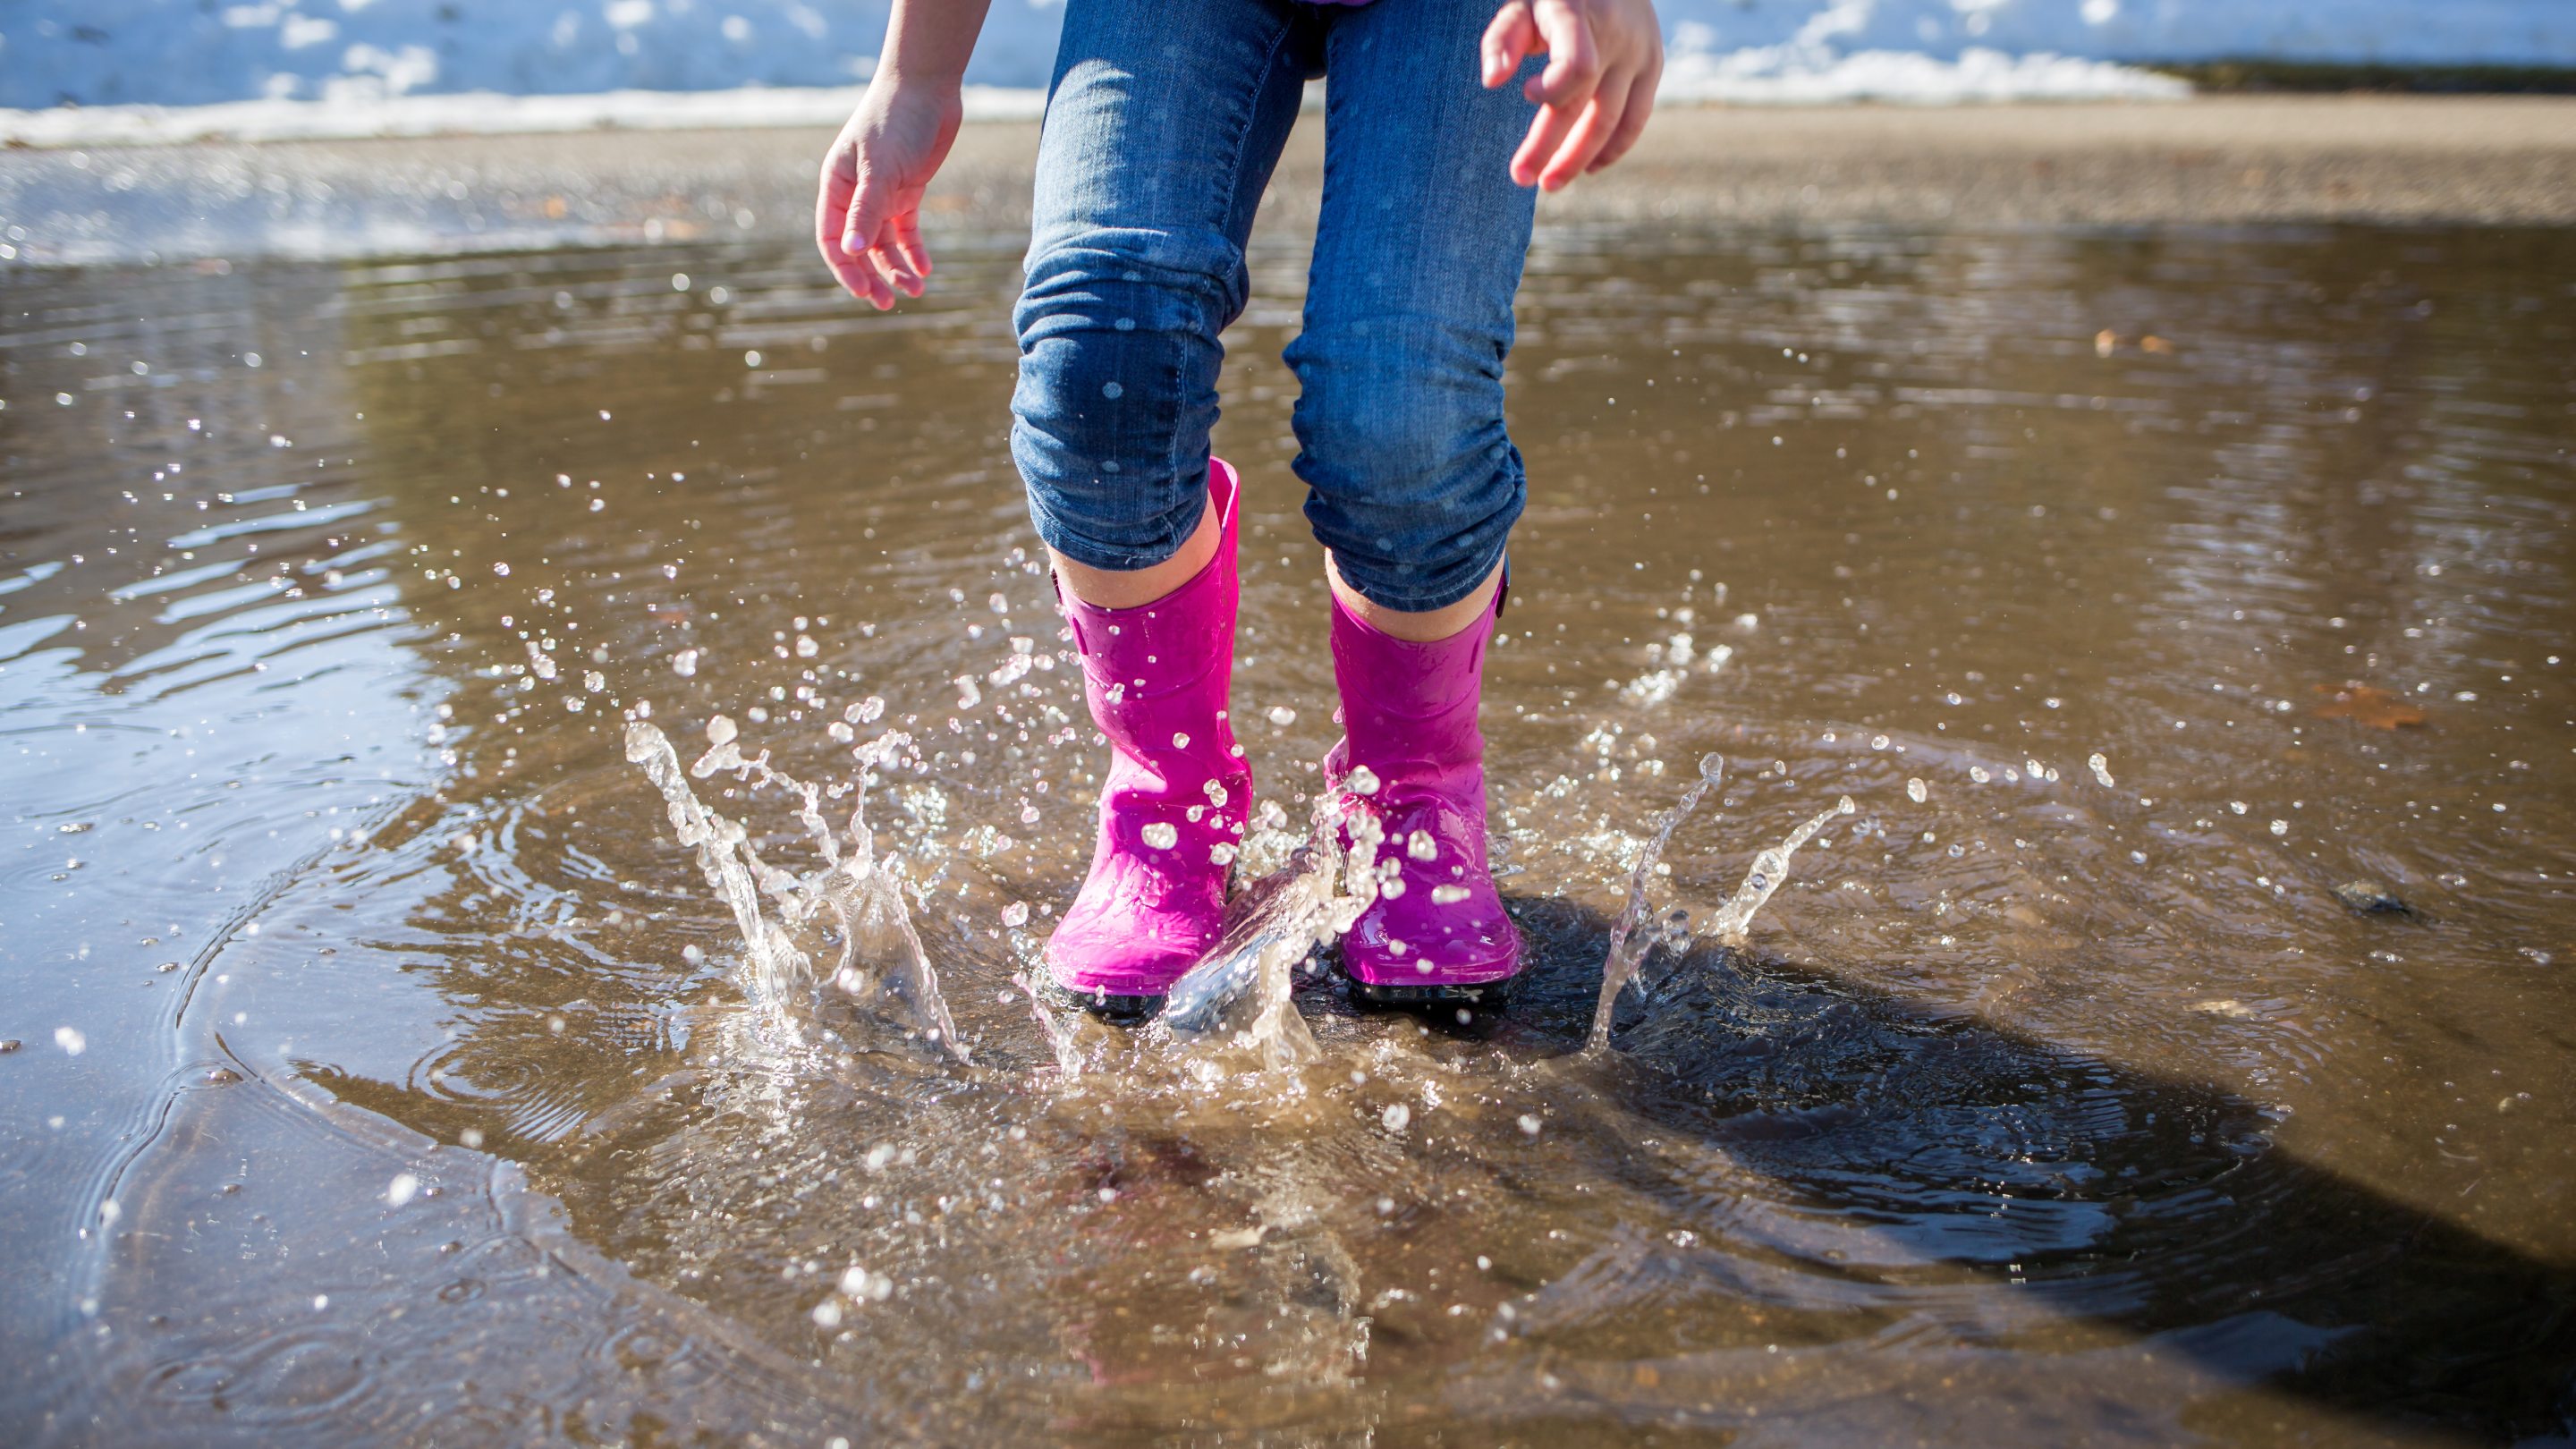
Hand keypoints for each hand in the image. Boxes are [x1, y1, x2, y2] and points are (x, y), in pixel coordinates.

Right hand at [816, 78, 962, 308]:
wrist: (927, 88)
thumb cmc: (896, 121)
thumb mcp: (881, 169)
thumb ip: (866, 211)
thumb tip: (851, 251)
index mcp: (835, 187)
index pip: (832, 240)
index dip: (846, 269)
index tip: (865, 293)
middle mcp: (855, 193)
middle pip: (859, 247)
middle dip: (873, 276)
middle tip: (889, 304)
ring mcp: (882, 193)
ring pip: (885, 242)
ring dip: (898, 268)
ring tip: (917, 290)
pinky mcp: (907, 189)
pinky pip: (907, 230)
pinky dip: (915, 250)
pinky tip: (926, 268)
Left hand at [1480, 0, 1662, 190]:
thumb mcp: (1522, 4)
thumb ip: (1503, 38)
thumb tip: (1492, 80)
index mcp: (1578, 14)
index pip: (1576, 65)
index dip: (1551, 90)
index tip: (1525, 92)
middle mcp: (1615, 35)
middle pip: (1584, 106)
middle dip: (1550, 147)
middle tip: (1521, 177)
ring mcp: (1639, 53)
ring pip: (1610, 122)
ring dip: (1579, 159)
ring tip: (1550, 183)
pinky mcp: (1653, 65)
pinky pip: (1637, 118)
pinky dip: (1614, 148)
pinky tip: (1589, 167)